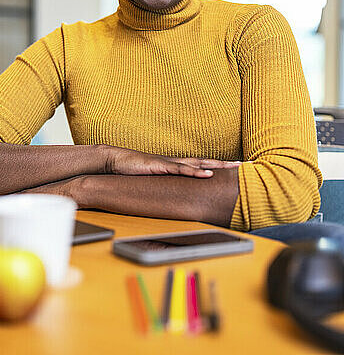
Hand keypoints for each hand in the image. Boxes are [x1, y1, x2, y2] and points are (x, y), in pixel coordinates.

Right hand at [102, 145, 241, 177]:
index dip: (217, 166)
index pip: (200, 164)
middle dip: (224, 163)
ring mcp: (168, 163)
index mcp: (174, 165)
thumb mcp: (152, 180)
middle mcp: (175, 162)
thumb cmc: (132, 171)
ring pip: (197, 164)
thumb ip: (164, 185)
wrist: (115, 161)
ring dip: (215, 165)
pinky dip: (195, 171)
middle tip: (243, 165)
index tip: (233, 168)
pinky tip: (207, 174)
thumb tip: (174, 195)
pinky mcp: (160, 166)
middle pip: (205, 161)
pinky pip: (181, 169)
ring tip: (232, 168)